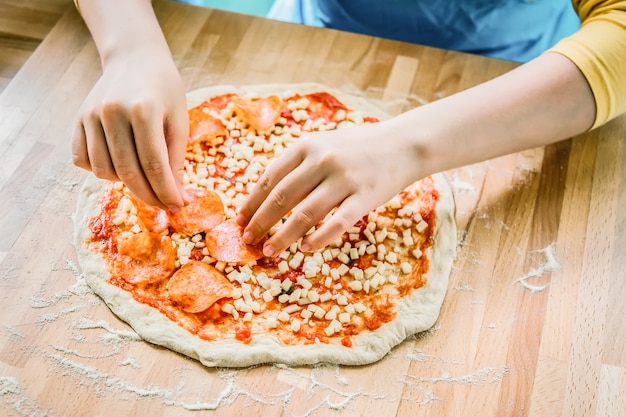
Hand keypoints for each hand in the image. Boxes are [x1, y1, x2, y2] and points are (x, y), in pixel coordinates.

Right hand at [72, 50, 187, 210]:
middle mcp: (112, 112)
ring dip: (125, 183)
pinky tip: (118, 164)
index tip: (177, 206)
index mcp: (143, 110)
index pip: (154, 165)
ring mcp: (91, 115)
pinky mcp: (78, 118)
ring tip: (142, 176)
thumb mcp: (179, 119)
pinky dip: (100, 170)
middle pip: (128, 172)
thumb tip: (177, 197)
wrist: (135, 58)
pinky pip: (83, 159)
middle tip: (162, 203)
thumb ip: (176, 159)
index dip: (165, 191)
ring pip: (103, 170)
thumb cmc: (164, 89)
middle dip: (148, 195)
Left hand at [237, 120, 421, 255]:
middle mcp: (322, 160)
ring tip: (269, 251)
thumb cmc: (358, 147)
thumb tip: (268, 194)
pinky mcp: (364, 197)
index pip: (271, 178)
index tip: (240, 220)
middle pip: (282, 198)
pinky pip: (336, 223)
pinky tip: (305, 249)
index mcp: (307, 146)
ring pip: (305, 214)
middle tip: (248, 240)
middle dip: (261, 222)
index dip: (252, 202)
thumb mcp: (324, 144)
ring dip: (283, 236)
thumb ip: (298, 164)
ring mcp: (344, 179)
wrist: (402, 144)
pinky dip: (318, 238)